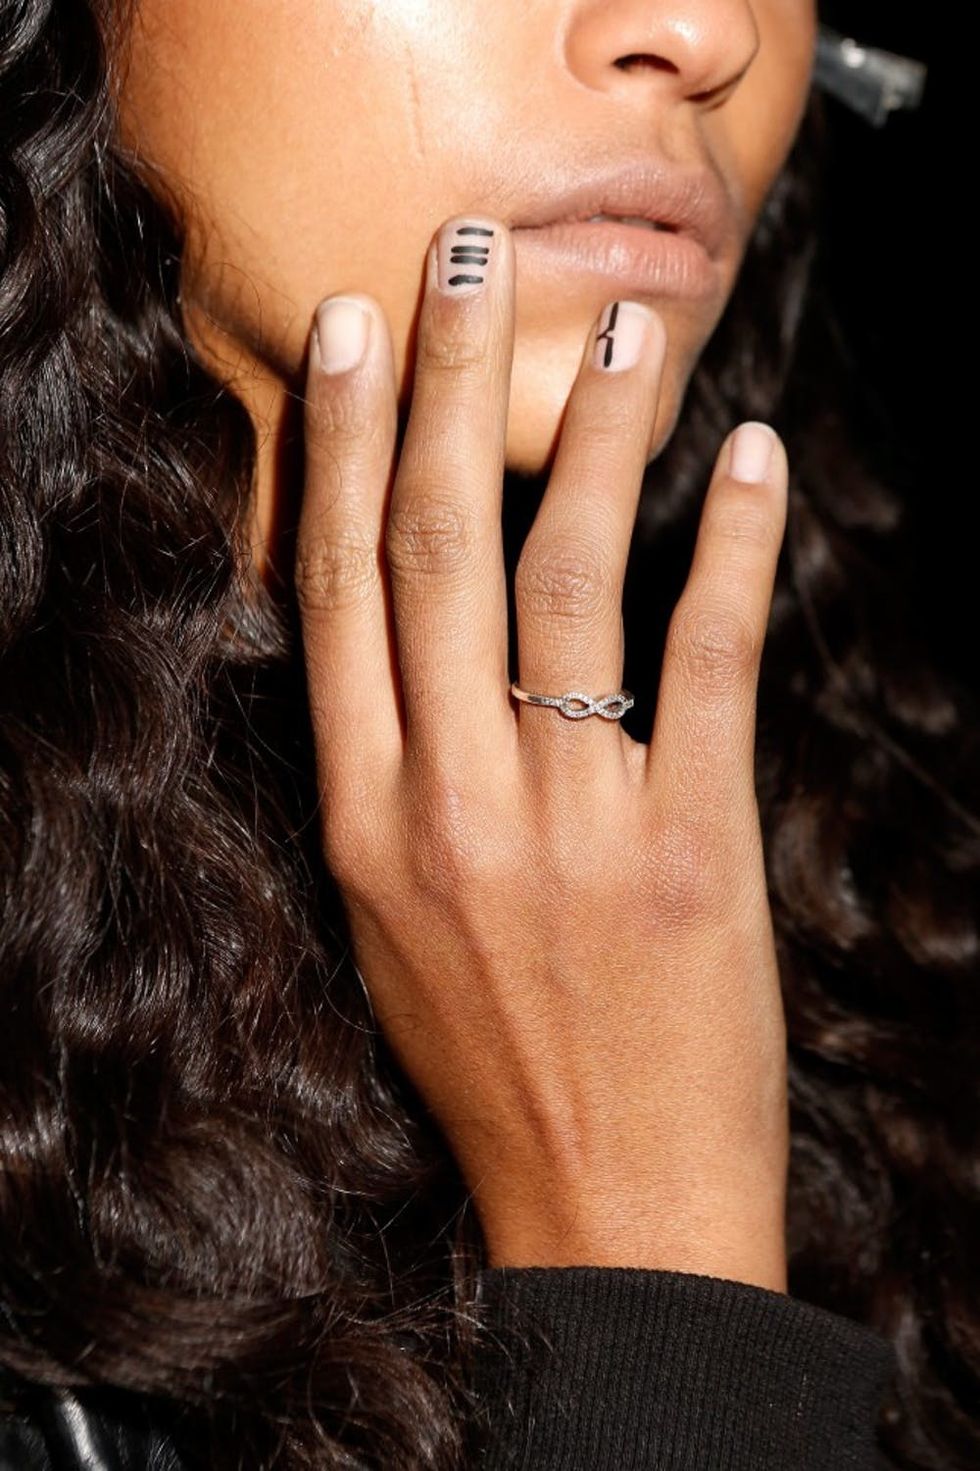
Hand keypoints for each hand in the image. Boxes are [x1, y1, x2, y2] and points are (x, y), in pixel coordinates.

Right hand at [295, 214, 789, 1290]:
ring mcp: (571, 823)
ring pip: (571, 575)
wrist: (608, 1215)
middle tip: (467, 253)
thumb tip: (403, 637)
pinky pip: (707, 661)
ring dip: (596, 433)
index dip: (336, 441)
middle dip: (447, 379)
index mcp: (364, 817)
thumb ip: (389, 777)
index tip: (350, 330)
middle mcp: (451, 803)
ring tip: (628, 327)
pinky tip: (746, 456)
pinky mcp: (692, 846)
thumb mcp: (393, 921)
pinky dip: (731, 547)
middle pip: (437, 544)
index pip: (334, 586)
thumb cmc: (493, 1066)